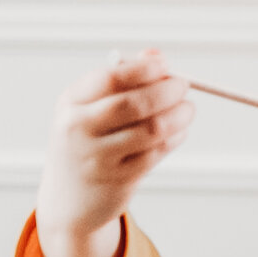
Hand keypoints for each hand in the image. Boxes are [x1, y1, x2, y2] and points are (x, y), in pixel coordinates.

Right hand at [34, 49, 193, 256]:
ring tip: (188, 109)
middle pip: (133, 103)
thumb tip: (156, 54)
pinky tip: (179, 132)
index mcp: (71, 102)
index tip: (166, 65)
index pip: (111, 77)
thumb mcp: (91, 109)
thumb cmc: (86, 143)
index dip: (144, 68)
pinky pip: (156, 153)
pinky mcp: (118, 179)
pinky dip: (175, 138)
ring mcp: (97, 156)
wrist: (68, 202)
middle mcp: (78, 128)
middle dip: (167, 91)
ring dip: (178, 116)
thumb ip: (123, 80)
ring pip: (150, 129)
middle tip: (184, 85)